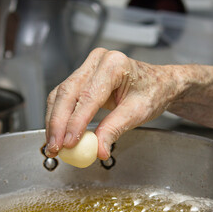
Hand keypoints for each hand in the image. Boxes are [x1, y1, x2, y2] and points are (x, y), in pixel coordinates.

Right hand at [45, 48, 183, 159]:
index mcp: (114, 64)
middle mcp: (97, 61)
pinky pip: (64, 97)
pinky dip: (58, 116)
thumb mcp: (138, 112)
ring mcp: (87, 68)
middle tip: (55, 146)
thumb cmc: (153, 92)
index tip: (68, 142)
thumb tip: (98, 150)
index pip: (88, 96)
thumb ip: (115, 129)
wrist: (158, 83)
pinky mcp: (82, 78)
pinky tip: (57, 132)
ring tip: (53, 144)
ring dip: (54, 121)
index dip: (76, 121)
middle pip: (67, 92)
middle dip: (58, 123)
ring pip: (61, 94)